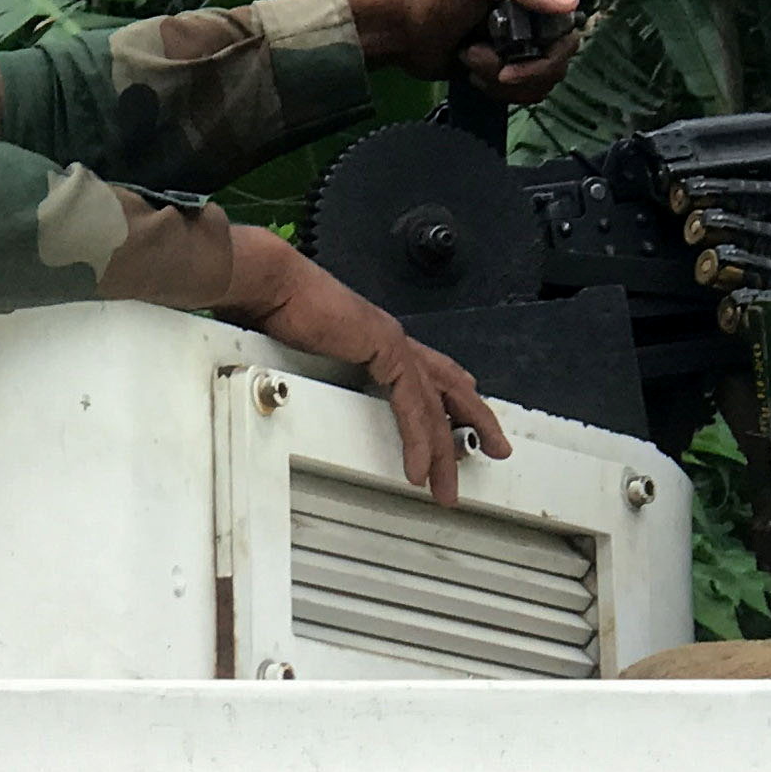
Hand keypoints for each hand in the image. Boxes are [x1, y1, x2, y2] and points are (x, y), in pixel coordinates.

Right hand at [217, 229, 515, 504]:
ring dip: (444, 450)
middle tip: (497, 449)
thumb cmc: (282, 311)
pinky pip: (412, 406)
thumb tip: (314, 393)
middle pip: (450, 387)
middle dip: (477, 421)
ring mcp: (393, 344)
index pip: (431, 375)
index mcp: (380, 339)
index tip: (469, 423)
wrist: (273, 286)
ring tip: (448, 485)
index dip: (454, 400)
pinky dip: (419, 439)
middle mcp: (395, 340)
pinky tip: (421, 466)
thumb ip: (326, 372)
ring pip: (435, 405)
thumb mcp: (310, 353)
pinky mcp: (385, 351)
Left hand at [345, 0, 585, 106]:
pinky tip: (475, 77)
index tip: (516, 45)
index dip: (546, 40)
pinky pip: (529, 91)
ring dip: (505, 81)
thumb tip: (571, 3)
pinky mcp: (511, 67)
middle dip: (521, 67)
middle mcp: (537, 10)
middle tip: (480, 59)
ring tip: (471, 61)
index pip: (568, 18)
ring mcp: (525, 41)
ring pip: (545, 78)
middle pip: (560, 54)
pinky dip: (502, 92)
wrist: (402, 32)